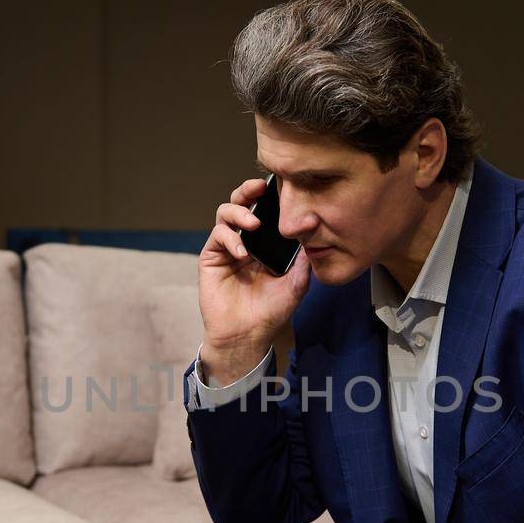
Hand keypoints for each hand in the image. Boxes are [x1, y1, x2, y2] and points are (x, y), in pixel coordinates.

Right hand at [197, 179, 311, 384]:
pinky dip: (229, 238)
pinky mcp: (211, 257)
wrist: (247, 335)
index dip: (270, 197)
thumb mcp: (295, 285)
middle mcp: (245, 240)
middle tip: (259, 188)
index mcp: (265, 244)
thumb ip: (303, 261)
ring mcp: (227, 247)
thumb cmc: (270, 312)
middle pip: (242, 203)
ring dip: (238, 212)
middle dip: (248, 191)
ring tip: (252, 223)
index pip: (265, 212)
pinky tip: (242, 252)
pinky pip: (217, 236)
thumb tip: (312, 232)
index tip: (281, 187)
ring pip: (225, 213)